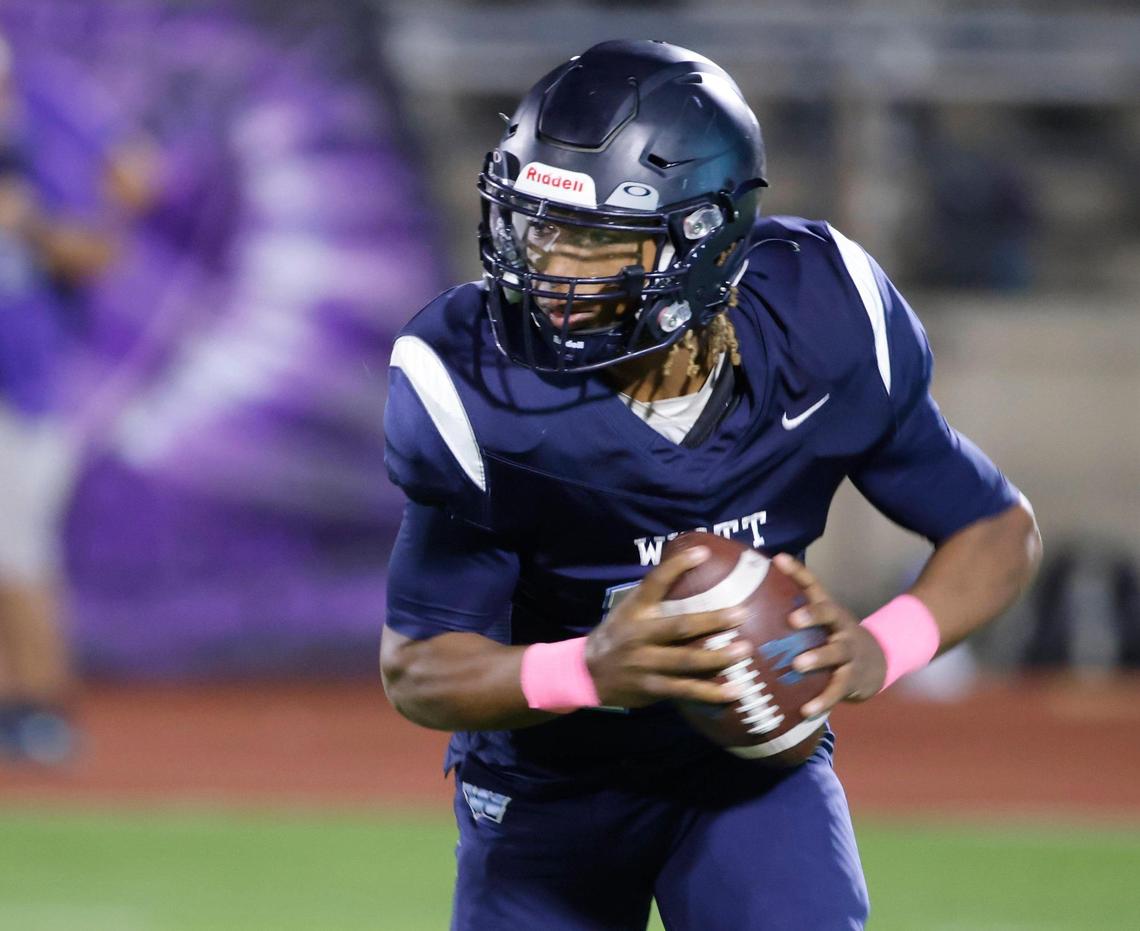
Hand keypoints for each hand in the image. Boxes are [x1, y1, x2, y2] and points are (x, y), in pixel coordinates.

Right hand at [585, 546, 752, 707]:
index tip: (703, 553)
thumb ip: (655, 598)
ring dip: (717, 657)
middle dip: (712, 620)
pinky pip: (685, 690)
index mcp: (635, 610)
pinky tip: (735, 691)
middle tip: (741, 613)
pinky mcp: (651, 688)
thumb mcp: (629, 610)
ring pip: (685, 660)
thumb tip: (694, 573)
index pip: (655, 582)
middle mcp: (639, 635)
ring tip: (744, 650)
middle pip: (679, 626)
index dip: (678, 566)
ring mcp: (645, 663)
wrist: (587, 673)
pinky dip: (710, 693)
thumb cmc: (618, 635)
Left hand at [772, 554, 887, 717]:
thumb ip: (791, 612)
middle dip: (812, 614)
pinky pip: (837, 689)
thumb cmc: (832, 639)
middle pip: (829, 614)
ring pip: (836, 652)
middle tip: (792, 619)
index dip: (797, 571)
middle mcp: (839, 627)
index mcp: (828, 610)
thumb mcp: (820, 622)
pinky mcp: (853, 679)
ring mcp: (849, 652)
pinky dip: (822, 700)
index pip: (813, 586)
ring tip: (798, 664)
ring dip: (817, 657)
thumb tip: (744, 602)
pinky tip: (805, 711)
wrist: (878, 662)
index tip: (778, 559)